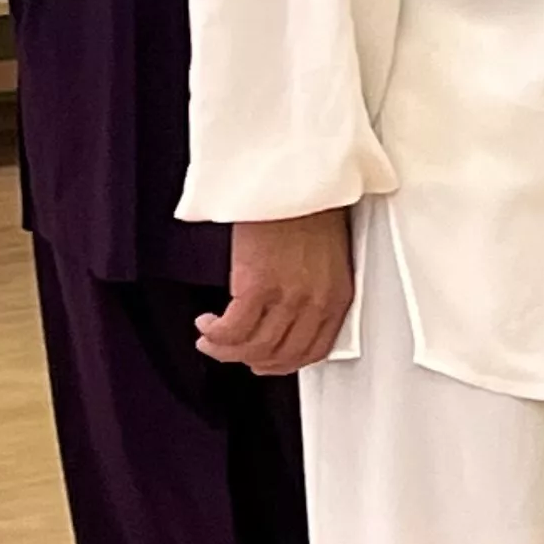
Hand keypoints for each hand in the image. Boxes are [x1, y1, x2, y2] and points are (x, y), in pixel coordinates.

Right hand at [196, 210, 354, 374]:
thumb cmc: (307, 209)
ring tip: (211, 338)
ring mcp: (288, 297)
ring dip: (226, 350)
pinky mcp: (258, 286)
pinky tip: (206, 323)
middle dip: (252, 361)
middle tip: (232, 352)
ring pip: (254, 348)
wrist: (294, 180)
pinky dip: (215, 334)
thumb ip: (314, 291)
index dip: (284, 363)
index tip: (265, 360)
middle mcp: (316, 302)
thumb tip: (289, 316)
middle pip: (282, 356)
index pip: (314, 351)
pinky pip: (232, 330)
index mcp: (337, 297)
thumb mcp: (327, 259)